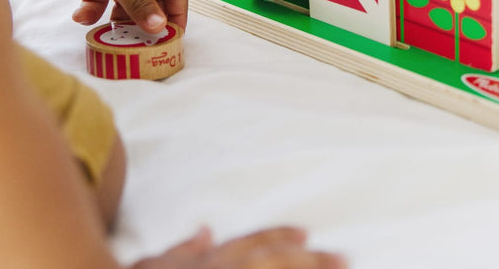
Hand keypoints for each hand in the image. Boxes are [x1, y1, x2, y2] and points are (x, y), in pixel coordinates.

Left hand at [42, 0, 187, 32]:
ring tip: (113, 35)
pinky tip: (81, 16)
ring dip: (118, 18)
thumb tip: (159, 27)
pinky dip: (92, 10)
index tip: (173, 36)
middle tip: (142, 41)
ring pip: (124, 1)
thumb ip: (142, 5)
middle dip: (145, 19)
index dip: (176, 12)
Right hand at [131, 227, 345, 268]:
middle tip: (344, 258)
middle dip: (311, 262)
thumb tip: (205, 233)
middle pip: (274, 261)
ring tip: (336, 268)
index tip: (307, 234)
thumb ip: (182, 249)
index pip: (253, 245)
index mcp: (212, 261)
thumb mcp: (154, 264)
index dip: (282, 238)